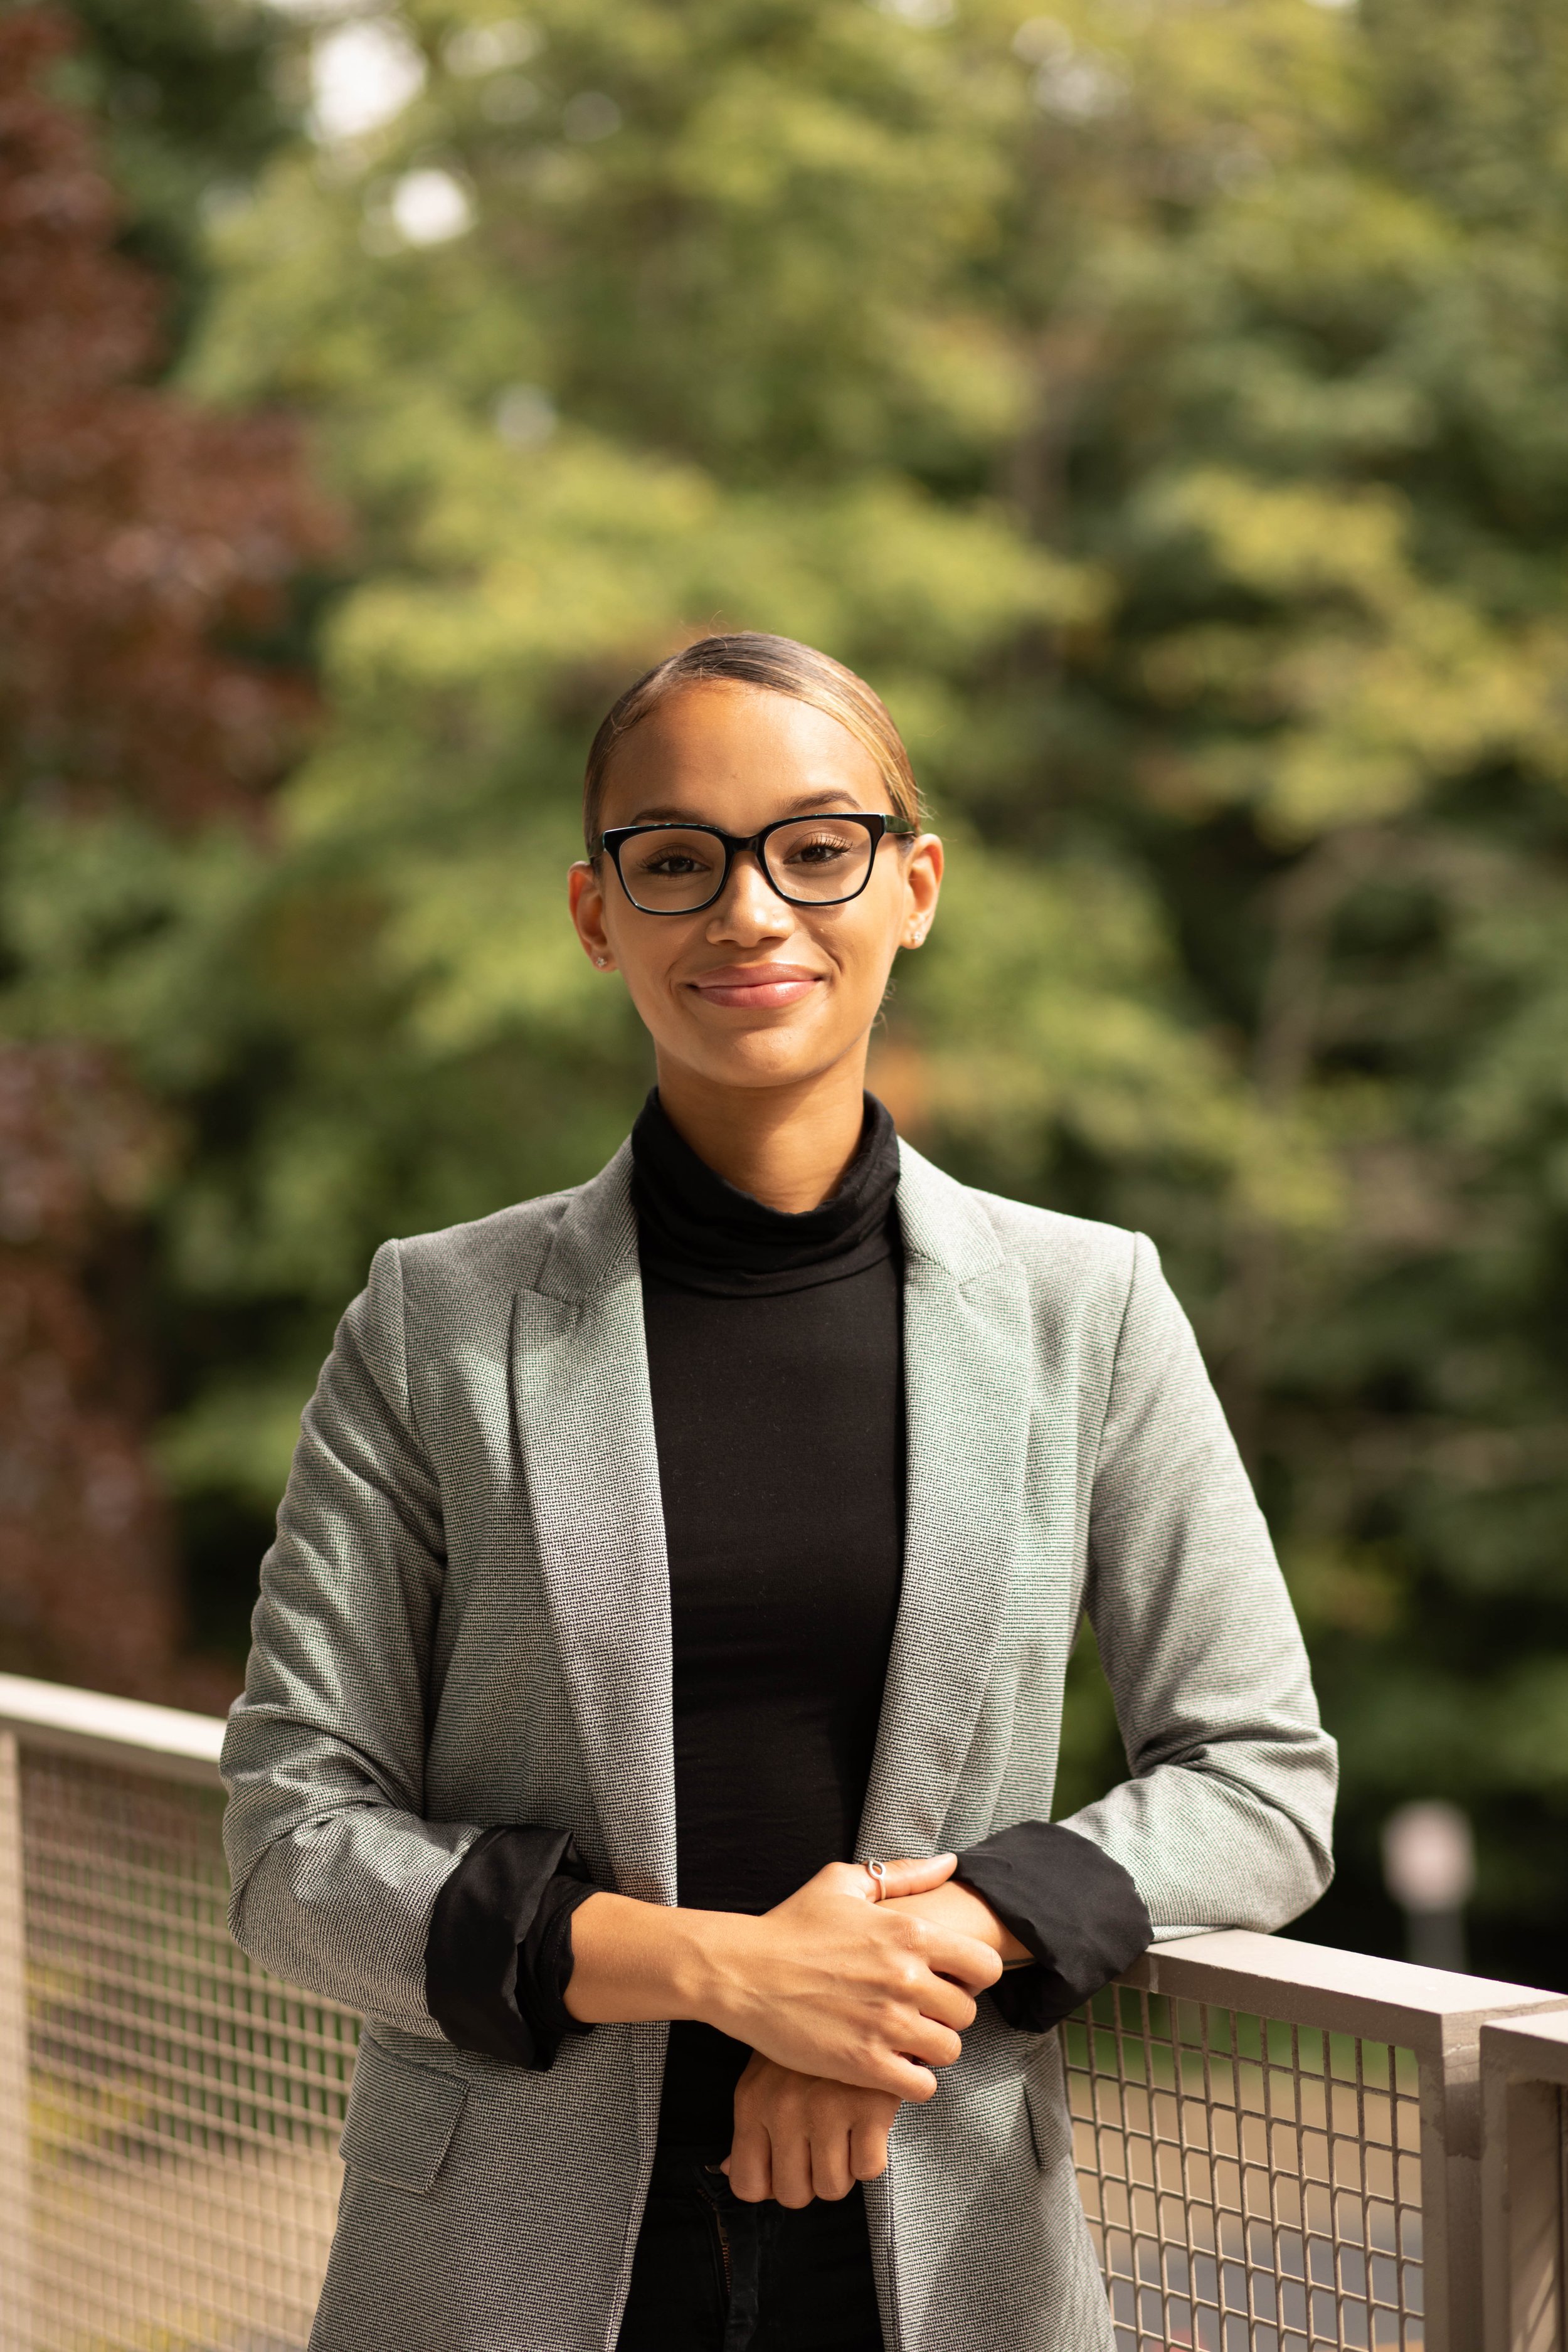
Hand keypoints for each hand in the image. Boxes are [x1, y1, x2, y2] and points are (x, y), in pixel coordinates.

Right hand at [697, 1853, 1002, 2100]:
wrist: (741, 1972)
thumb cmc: (791, 1924)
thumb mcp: (843, 1883)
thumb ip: (904, 1874)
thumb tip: (950, 1863)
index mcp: (908, 1933)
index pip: (984, 1966)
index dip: (973, 1975)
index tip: (951, 1978)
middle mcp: (905, 1979)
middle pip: (967, 2013)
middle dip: (947, 2013)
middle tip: (920, 2011)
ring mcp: (886, 2024)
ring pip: (948, 2051)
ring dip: (931, 2049)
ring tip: (905, 2039)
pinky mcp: (864, 2063)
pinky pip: (921, 2086)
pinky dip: (912, 2080)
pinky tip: (891, 2065)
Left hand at [721, 2052, 898, 2206]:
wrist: (860, 1997)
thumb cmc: (808, 2042)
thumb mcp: (765, 2074)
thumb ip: (749, 2127)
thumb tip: (729, 2172)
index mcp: (753, 2101)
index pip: (747, 2184)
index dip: (770, 2185)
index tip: (787, 2167)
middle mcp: (784, 2108)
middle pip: (793, 2194)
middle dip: (810, 2179)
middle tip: (821, 2146)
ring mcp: (828, 2107)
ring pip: (832, 2187)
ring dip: (841, 2168)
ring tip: (844, 2131)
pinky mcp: (871, 2107)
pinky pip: (868, 2169)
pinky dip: (870, 2153)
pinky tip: (865, 2122)